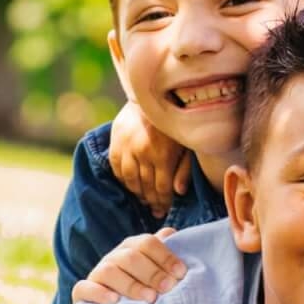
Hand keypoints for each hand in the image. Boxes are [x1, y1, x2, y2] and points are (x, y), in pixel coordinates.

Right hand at [71, 228, 187, 303]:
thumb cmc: (143, 288)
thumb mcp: (156, 272)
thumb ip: (163, 255)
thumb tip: (172, 232)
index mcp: (133, 247)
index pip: (147, 243)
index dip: (165, 256)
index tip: (181, 273)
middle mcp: (114, 257)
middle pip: (130, 257)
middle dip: (152, 272)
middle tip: (169, 287)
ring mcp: (98, 273)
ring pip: (110, 271)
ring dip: (131, 285)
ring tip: (150, 298)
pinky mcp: (83, 292)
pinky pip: (85, 288)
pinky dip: (99, 293)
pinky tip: (114, 301)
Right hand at [109, 101, 190, 215]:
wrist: (154, 93)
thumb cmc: (177, 120)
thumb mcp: (188, 144)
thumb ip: (184, 168)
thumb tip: (178, 192)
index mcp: (163, 154)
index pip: (161, 188)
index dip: (163, 202)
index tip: (164, 209)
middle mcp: (142, 152)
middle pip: (146, 186)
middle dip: (151, 200)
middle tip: (154, 210)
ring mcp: (126, 147)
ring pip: (129, 179)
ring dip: (137, 192)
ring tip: (143, 199)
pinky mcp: (115, 141)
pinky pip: (116, 167)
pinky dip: (123, 178)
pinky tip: (130, 184)